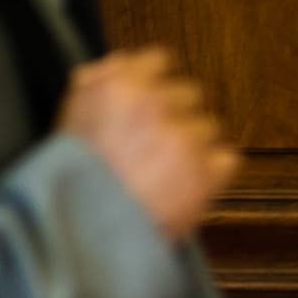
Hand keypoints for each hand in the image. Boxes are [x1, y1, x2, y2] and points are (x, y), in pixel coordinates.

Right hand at [57, 47, 238, 241]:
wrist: (91, 236)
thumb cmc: (75, 185)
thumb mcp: (69, 121)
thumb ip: (96, 84)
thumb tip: (120, 62)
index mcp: (121, 85)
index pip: (160, 61)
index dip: (159, 83)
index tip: (158, 101)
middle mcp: (156, 104)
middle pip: (189, 94)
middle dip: (178, 116)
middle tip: (160, 146)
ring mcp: (186, 137)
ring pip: (210, 126)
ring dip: (196, 146)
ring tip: (169, 174)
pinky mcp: (207, 171)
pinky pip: (227, 159)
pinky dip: (214, 173)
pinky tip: (189, 187)